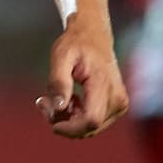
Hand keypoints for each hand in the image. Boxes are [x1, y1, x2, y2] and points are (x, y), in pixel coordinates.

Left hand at [35, 15, 128, 138]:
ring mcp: (120, 104)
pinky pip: (94, 123)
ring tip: (53, 99)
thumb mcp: (60, 56)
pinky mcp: (117, 107)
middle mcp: (118, 98)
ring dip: (68, 120)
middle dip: (64, 122)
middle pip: (89, 128)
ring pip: (90, 128)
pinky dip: (76, 117)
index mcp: (104, 84)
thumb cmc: (76, 43)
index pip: (91, 120)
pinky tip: (68, 100)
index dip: (70, 128)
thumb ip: (59, 82)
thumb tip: (59, 107)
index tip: (51, 120)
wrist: (93, 34)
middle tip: (43, 102)